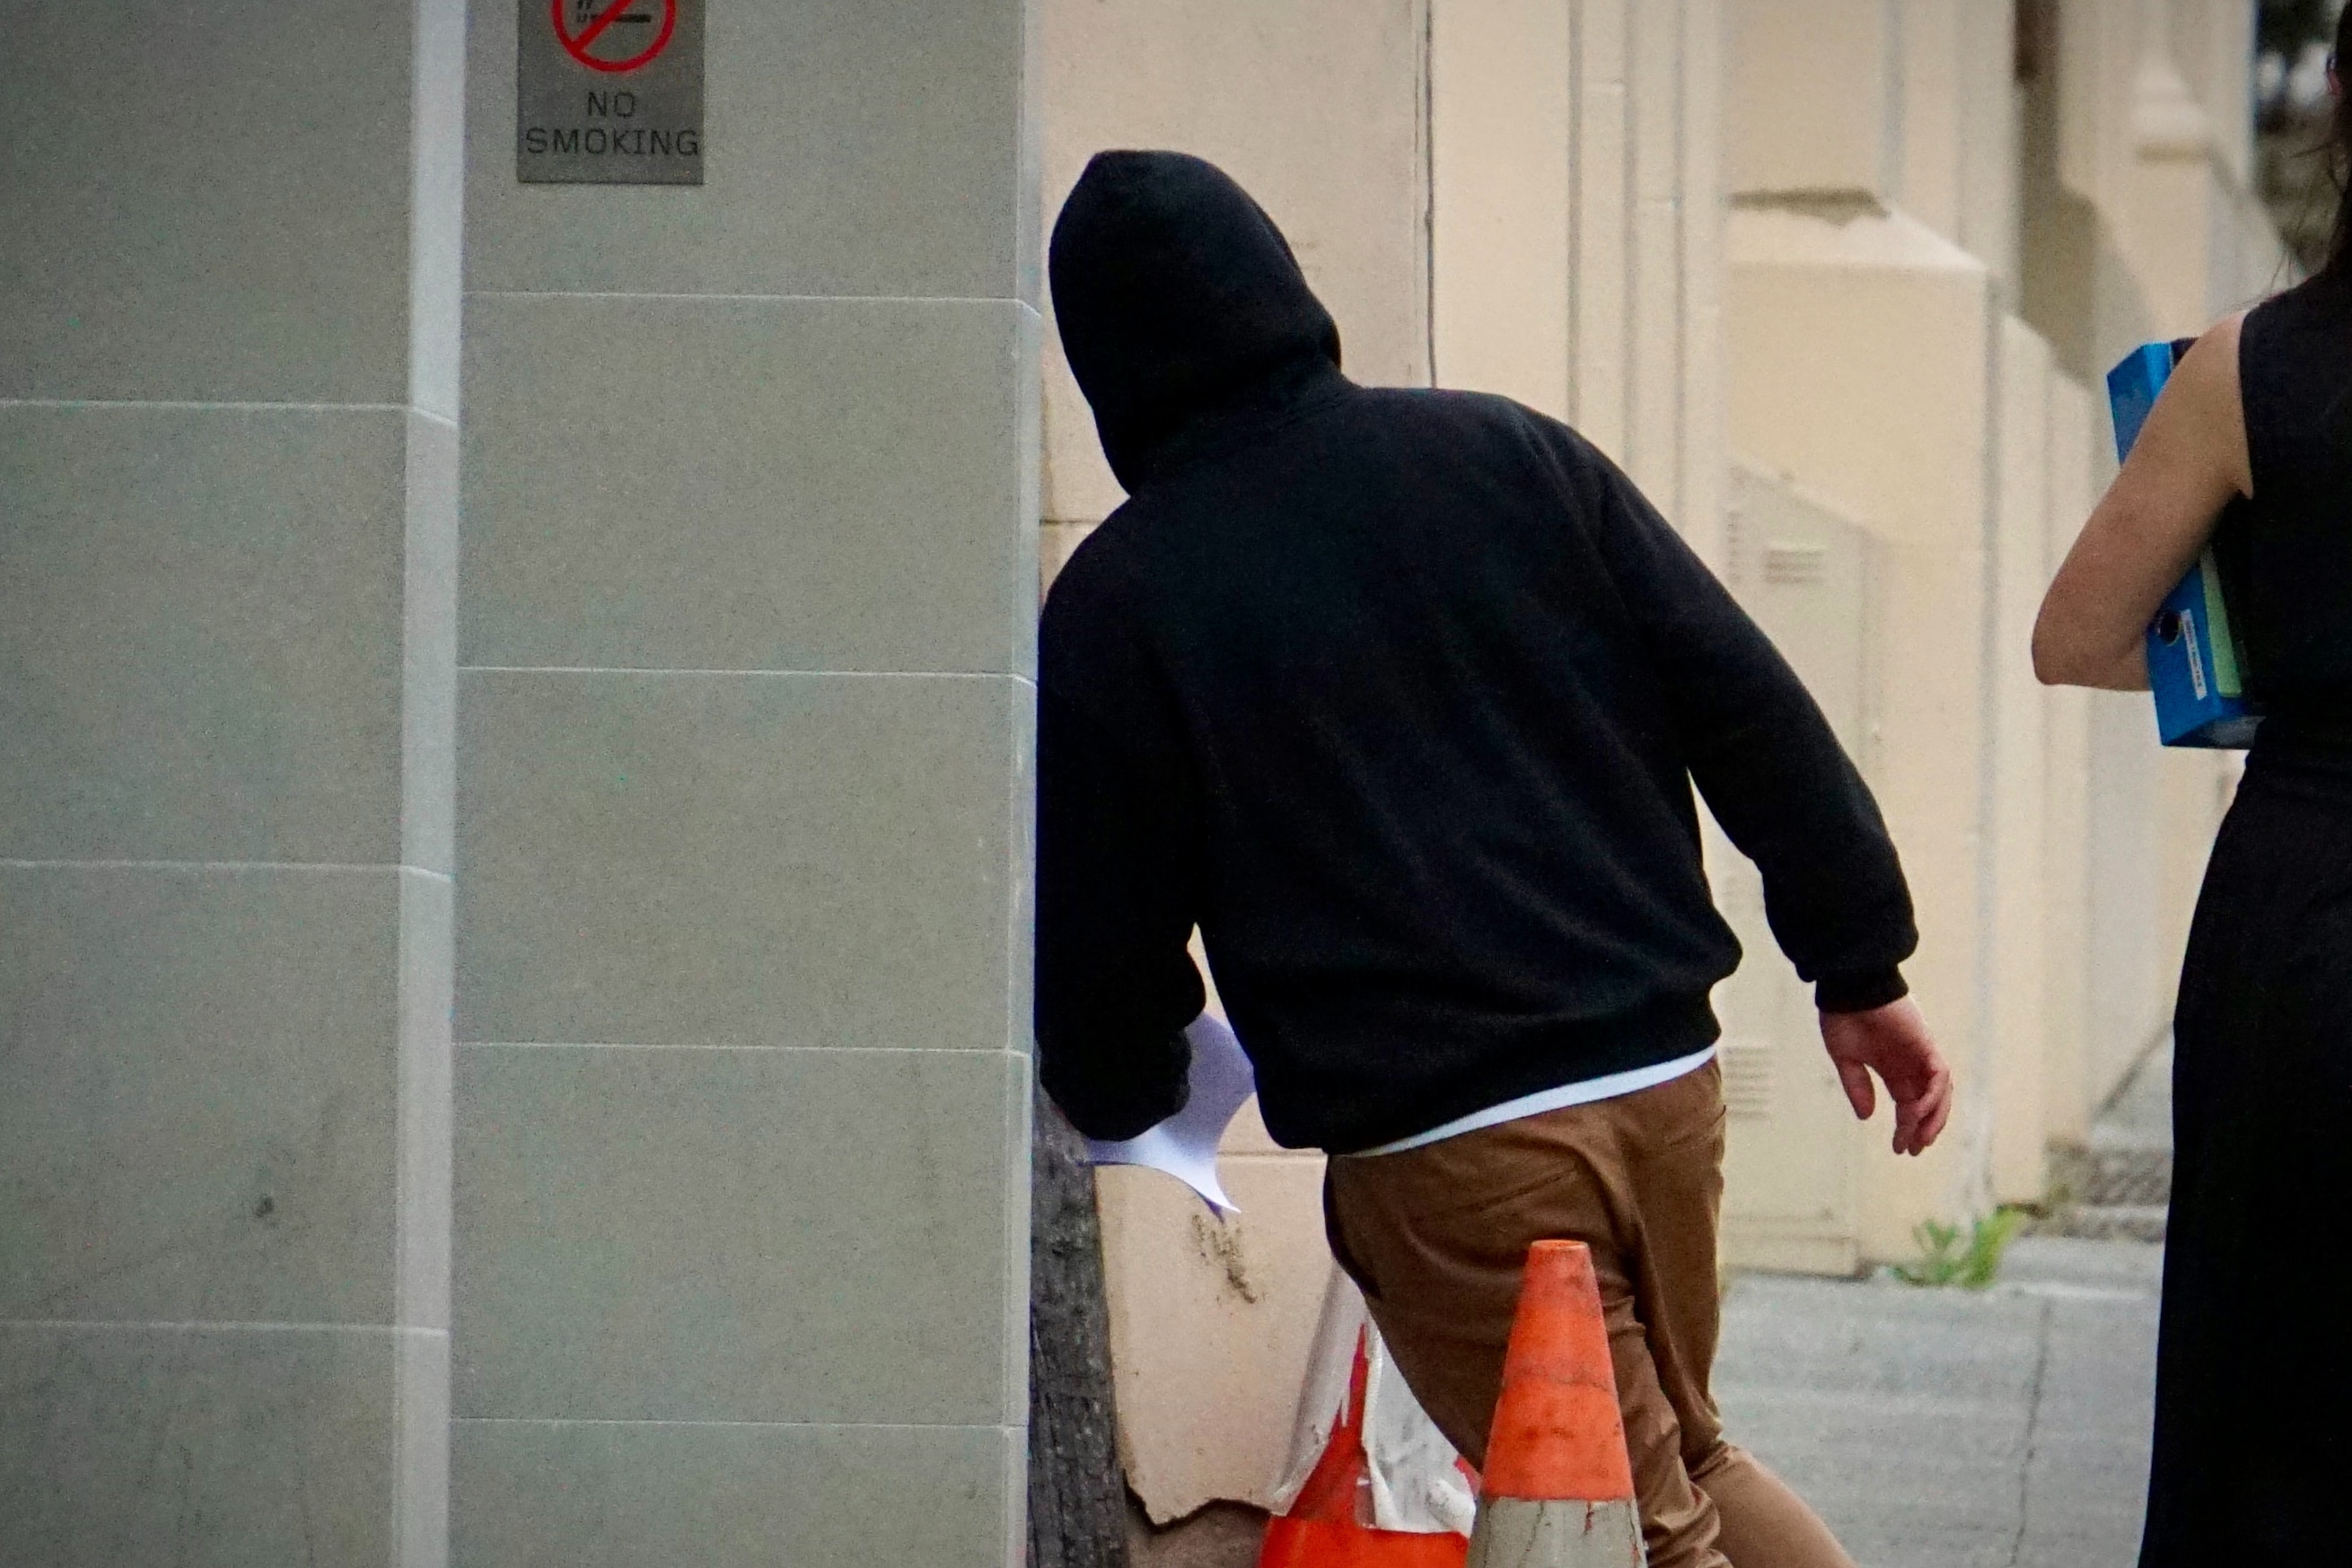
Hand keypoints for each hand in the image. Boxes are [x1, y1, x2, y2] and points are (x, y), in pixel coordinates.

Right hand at [1818, 997, 1952, 1156]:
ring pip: (1940, 1093)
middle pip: (1927, 1103)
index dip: (1905, 1127)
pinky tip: (1916, 1111)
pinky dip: (1933, 1096)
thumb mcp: (1845, 1058)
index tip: (1899, 1149)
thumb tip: (1867, 1117)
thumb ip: (1857, 1086)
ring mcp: (1921, 1055)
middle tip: (1914, 1150)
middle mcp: (1910, 1064)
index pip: (1907, 1104)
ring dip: (1934, 1117)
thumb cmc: (1843, 1016)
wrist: (1850, 987)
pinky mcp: (1926, 1045)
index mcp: (1892, 1068)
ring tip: (1921, 1138)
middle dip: (1923, 1129)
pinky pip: (1939, 1077)